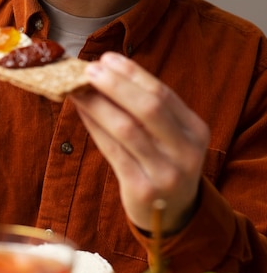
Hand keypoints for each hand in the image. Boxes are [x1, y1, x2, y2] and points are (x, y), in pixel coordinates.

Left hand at [71, 52, 209, 234]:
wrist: (173, 215)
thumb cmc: (164, 163)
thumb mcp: (169, 136)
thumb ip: (146, 108)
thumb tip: (106, 71)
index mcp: (195, 129)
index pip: (163, 93)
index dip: (133, 74)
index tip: (107, 58)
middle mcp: (186, 150)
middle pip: (149, 108)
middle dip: (116, 85)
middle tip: (90, 69)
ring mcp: (166, 172)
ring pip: (126, 129)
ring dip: (98, 104)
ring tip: (77, 89)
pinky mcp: (142, 189)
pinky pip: (113, 151)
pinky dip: (94, 127)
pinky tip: (82, 113)